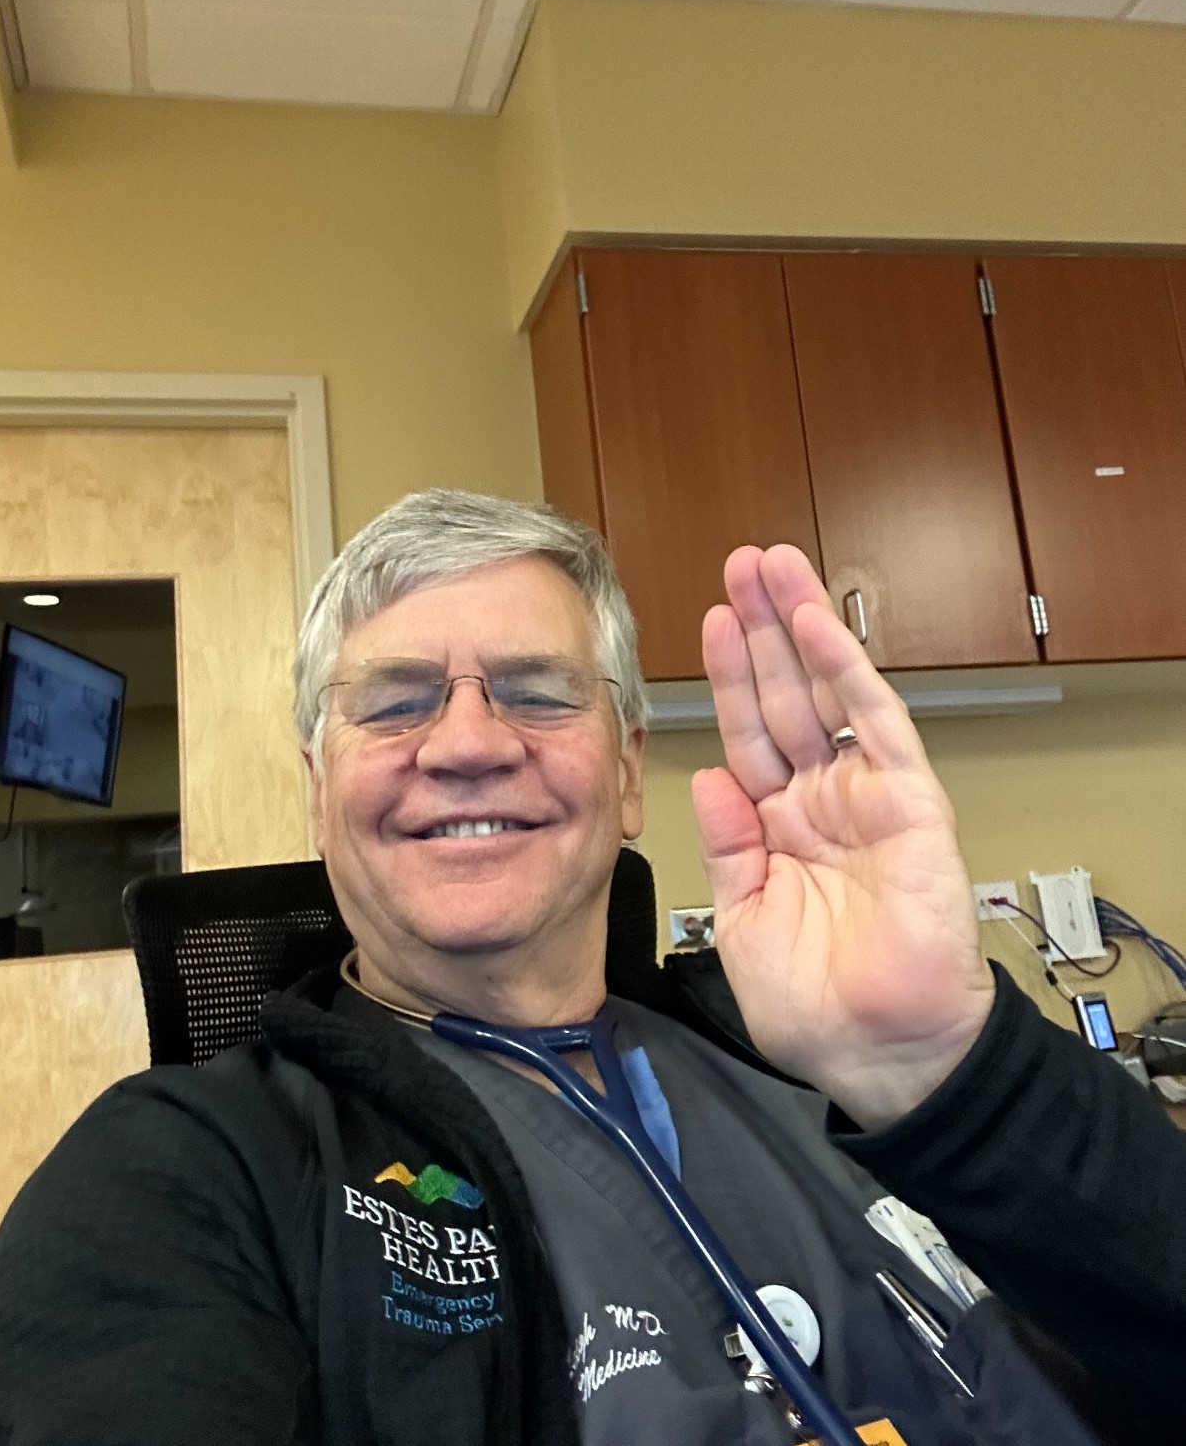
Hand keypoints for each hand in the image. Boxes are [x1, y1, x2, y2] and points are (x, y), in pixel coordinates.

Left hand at [691, 544, 994, 1130]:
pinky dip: (847, 670)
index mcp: (774, 826)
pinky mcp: (909, 803)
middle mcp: (818, 799)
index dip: (728, 676)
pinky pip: (876, 725)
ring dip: (799, 627)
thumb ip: (726, 844)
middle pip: (783, 696)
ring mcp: (864, 795)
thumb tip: (707, 776)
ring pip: (827, 692)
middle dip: (760, 629)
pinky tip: (818, 623)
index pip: (746, 733)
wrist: (877, 1053)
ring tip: (772, 566)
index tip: (708, 618)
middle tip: (739, 564)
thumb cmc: (813, 1003)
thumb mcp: (741, 919)